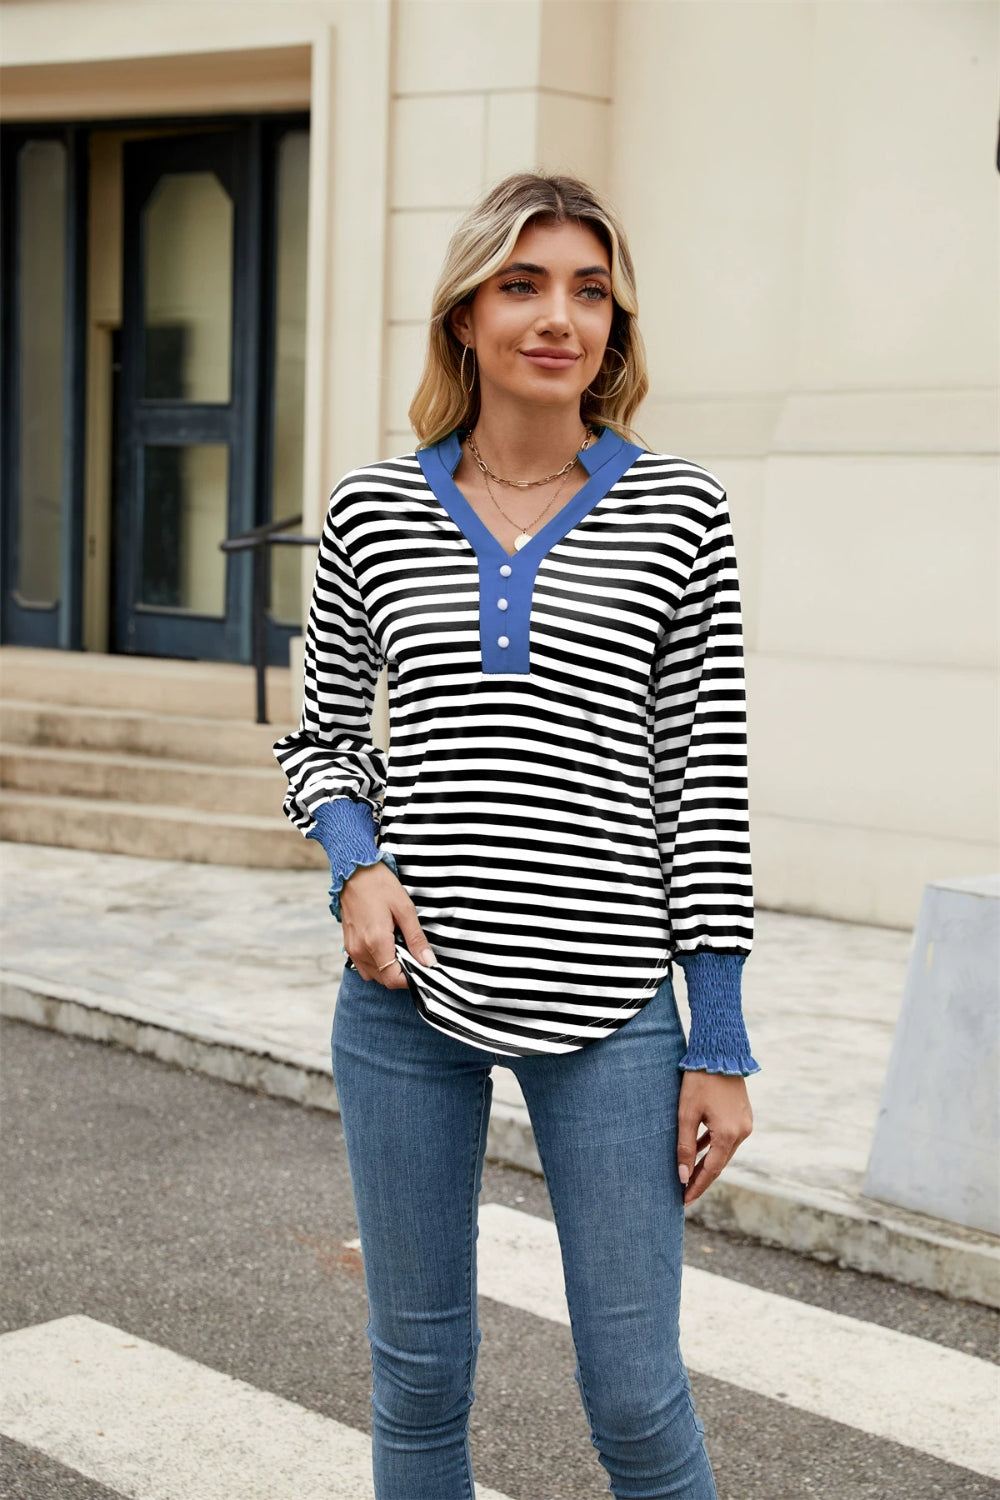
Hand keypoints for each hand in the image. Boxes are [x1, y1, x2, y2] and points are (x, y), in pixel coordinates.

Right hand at [339, 861, 436, 987]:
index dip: (411, 979)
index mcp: (375, 941)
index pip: (393, 979)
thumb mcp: (404, 908)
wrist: (353, 871)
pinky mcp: (348, 944)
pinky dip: (376, 964)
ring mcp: (352, 948)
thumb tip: (428, 962)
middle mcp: (360, 950)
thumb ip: (416, 938)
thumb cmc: (379, 885)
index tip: (422, 968)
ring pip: (373, 975)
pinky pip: (363, 966)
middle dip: (402, 974)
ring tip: (400, 950)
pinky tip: (386, 946)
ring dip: (388, 970)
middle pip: (384, 980)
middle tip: (414, 957)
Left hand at [676, 1071, 752, 1205]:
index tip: (684, 1200)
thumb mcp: (686, 1114)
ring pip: (724, 1150)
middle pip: (720, 1162)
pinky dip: (713, 1145)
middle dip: (702, 1177)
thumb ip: (685, 1147)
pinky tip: (699, 1149)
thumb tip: (683, 1176)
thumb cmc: (699, 1081)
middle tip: (684, 1192)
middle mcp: (742, 1132)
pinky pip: (727, 1137)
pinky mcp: (743, 1114)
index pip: (712, 1170)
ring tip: (689, 1174)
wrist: (719, 1052)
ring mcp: (745, 1123)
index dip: (697, 1186)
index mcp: (729, 1135)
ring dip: (708, 1162)